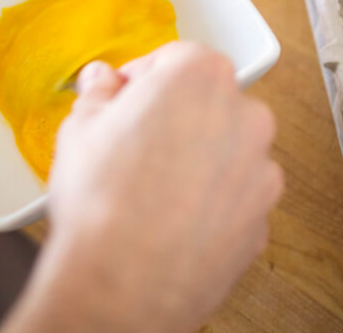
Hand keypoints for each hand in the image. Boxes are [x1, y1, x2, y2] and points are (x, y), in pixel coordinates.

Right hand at [1, 42, 283, 332]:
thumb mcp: (80, 128)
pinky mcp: (262, 217)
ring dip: (198, 160)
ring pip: (227, 151)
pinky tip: (172, 217)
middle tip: (134, 144)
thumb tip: (101, 83)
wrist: (124, 282)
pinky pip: (235, 197)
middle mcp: (243, 115)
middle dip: (176, 118)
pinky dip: (211, 203)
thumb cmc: (103, 202)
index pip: (174, 59)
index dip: (142, 80)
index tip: (123, 98)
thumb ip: (98, 94)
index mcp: (200, 76)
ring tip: (152, 188)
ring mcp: (260, 168)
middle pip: (208, 102)